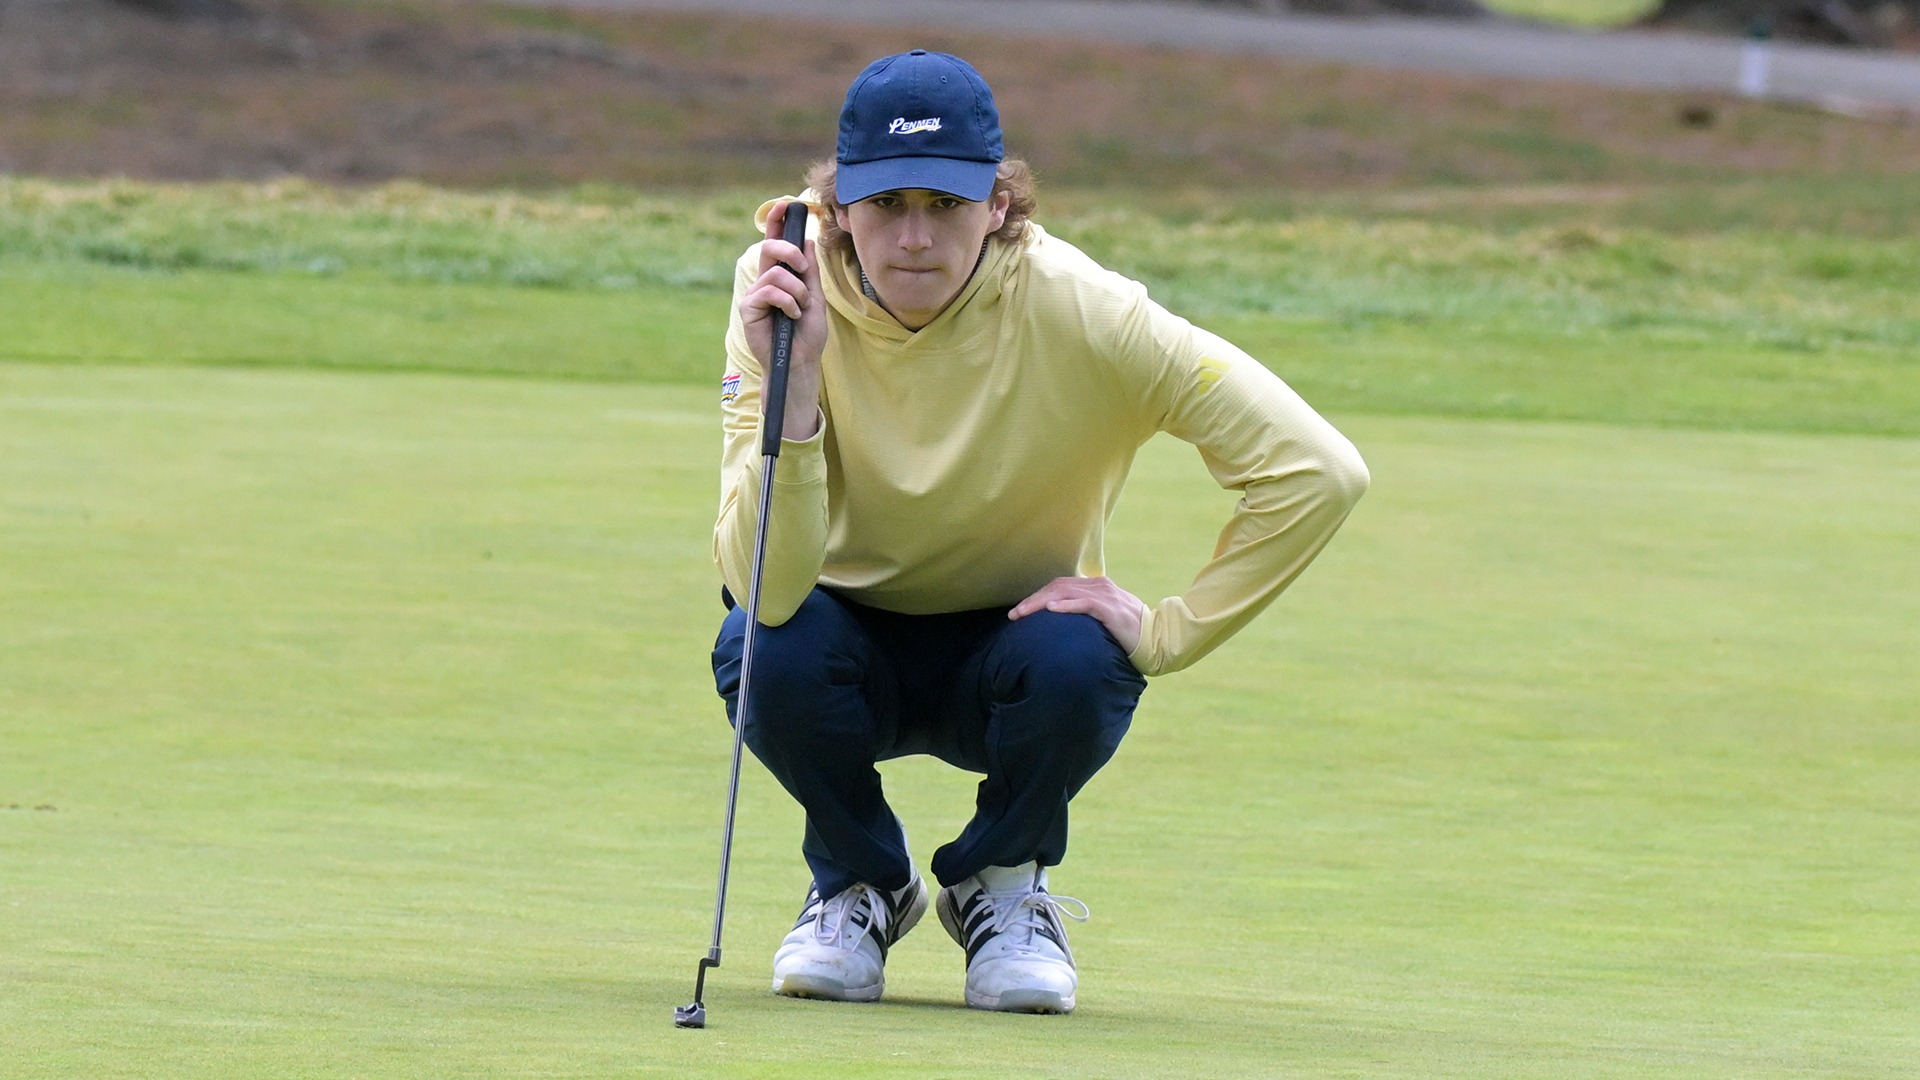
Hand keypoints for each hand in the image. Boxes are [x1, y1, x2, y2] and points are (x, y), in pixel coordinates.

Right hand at [739, 200, 828, 440]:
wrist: (801, 361)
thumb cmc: (807, 333)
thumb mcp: (815, 297)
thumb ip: (809, 272)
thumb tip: (807, 240)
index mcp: (780, 275)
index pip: (775, 243)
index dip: (776, 222)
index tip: (785, 205)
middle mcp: (764, 281)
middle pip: (769, 248)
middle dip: (789, 252)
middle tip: (803, 269)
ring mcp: (754, 294)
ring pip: (775, 273)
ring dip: (796, 291)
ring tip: (800, 309)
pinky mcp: (748, 308)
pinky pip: (770, 291)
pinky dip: (788, 302)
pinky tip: (791, 316)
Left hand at [1008, 576, 1145, 655]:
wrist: (1156, 638)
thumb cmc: (1128, 633)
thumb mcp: (1104, 618)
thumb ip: (1086, 613)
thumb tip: (1062, 620)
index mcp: (1096, 586)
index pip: (1060, 586)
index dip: (1038, 596)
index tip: (1020, 610)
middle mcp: (1099, 586)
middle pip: (1058, 587)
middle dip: (1033, 600)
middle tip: (1014, 614)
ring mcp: (1105, 596)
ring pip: (1066, 593)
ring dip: (1041, 603)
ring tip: (1024, 613)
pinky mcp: (1111, 610)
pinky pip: (1085, 604)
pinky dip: (1066, 606)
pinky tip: (1051, 610)